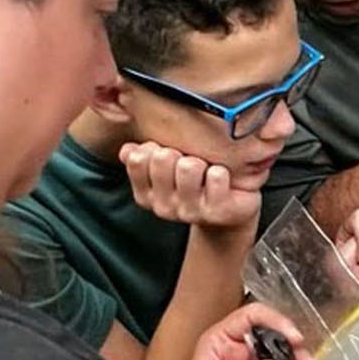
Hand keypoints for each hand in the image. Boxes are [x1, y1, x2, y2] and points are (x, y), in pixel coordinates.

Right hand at [120, 142, 260, 232]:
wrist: (231, 213)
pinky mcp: (217, 212)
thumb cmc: (196, 183)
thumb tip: (127, 150)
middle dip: (180, 152)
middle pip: (162, 158)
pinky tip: (224, 181)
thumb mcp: (166, 171)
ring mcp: (190, 212)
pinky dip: (222, 172)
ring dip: (202, 162)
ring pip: (188, 166)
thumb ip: (143, 159)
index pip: (137, 159)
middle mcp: (164, 207)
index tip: (169, 153)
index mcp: (146, 196)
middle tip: (191, 164)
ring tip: (207, 172)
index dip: (154, 147)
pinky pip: (216, 176)